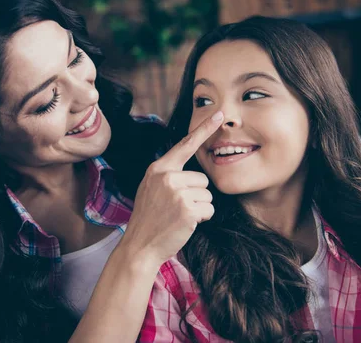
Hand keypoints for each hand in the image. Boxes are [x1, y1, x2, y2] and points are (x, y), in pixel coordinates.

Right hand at [119, 111, 223, 265]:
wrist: (140, 246)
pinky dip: (202, 219)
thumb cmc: (149, 219)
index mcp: (158, 168)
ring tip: (178, 216)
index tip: (220, 114)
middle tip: (176, 208)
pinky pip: (209, 209)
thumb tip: (190, 170)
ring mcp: (177, 192)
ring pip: (207, 195)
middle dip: (196, 195)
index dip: (204, 129)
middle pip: (202, 179)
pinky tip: (185, 224)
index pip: (185, 145)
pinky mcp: (187, 209)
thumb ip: (167, 175)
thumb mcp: (151, 189)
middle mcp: (167, 176)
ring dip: (199, 208)